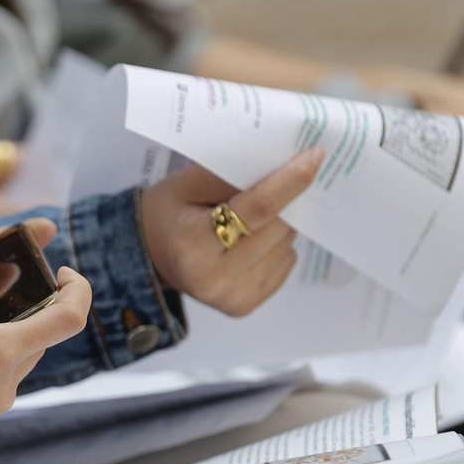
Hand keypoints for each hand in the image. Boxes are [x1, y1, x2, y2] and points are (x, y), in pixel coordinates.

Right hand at [138, 148, 324, 316]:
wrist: (148, 257)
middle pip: (277, 228)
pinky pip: (285, 265)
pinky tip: (251, 242)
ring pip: (286, 246)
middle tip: (272, 186)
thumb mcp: (187, 183)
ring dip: (280, 225)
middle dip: (285, 202)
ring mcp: (231, 297)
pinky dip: (277, 247)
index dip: (290, 181)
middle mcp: (213, 278)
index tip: (315, 157)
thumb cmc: (169, 213)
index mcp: (193, 242)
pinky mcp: (244, 306)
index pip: (258, 208)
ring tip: (251, 220)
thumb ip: (230, 172)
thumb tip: (283, 161)